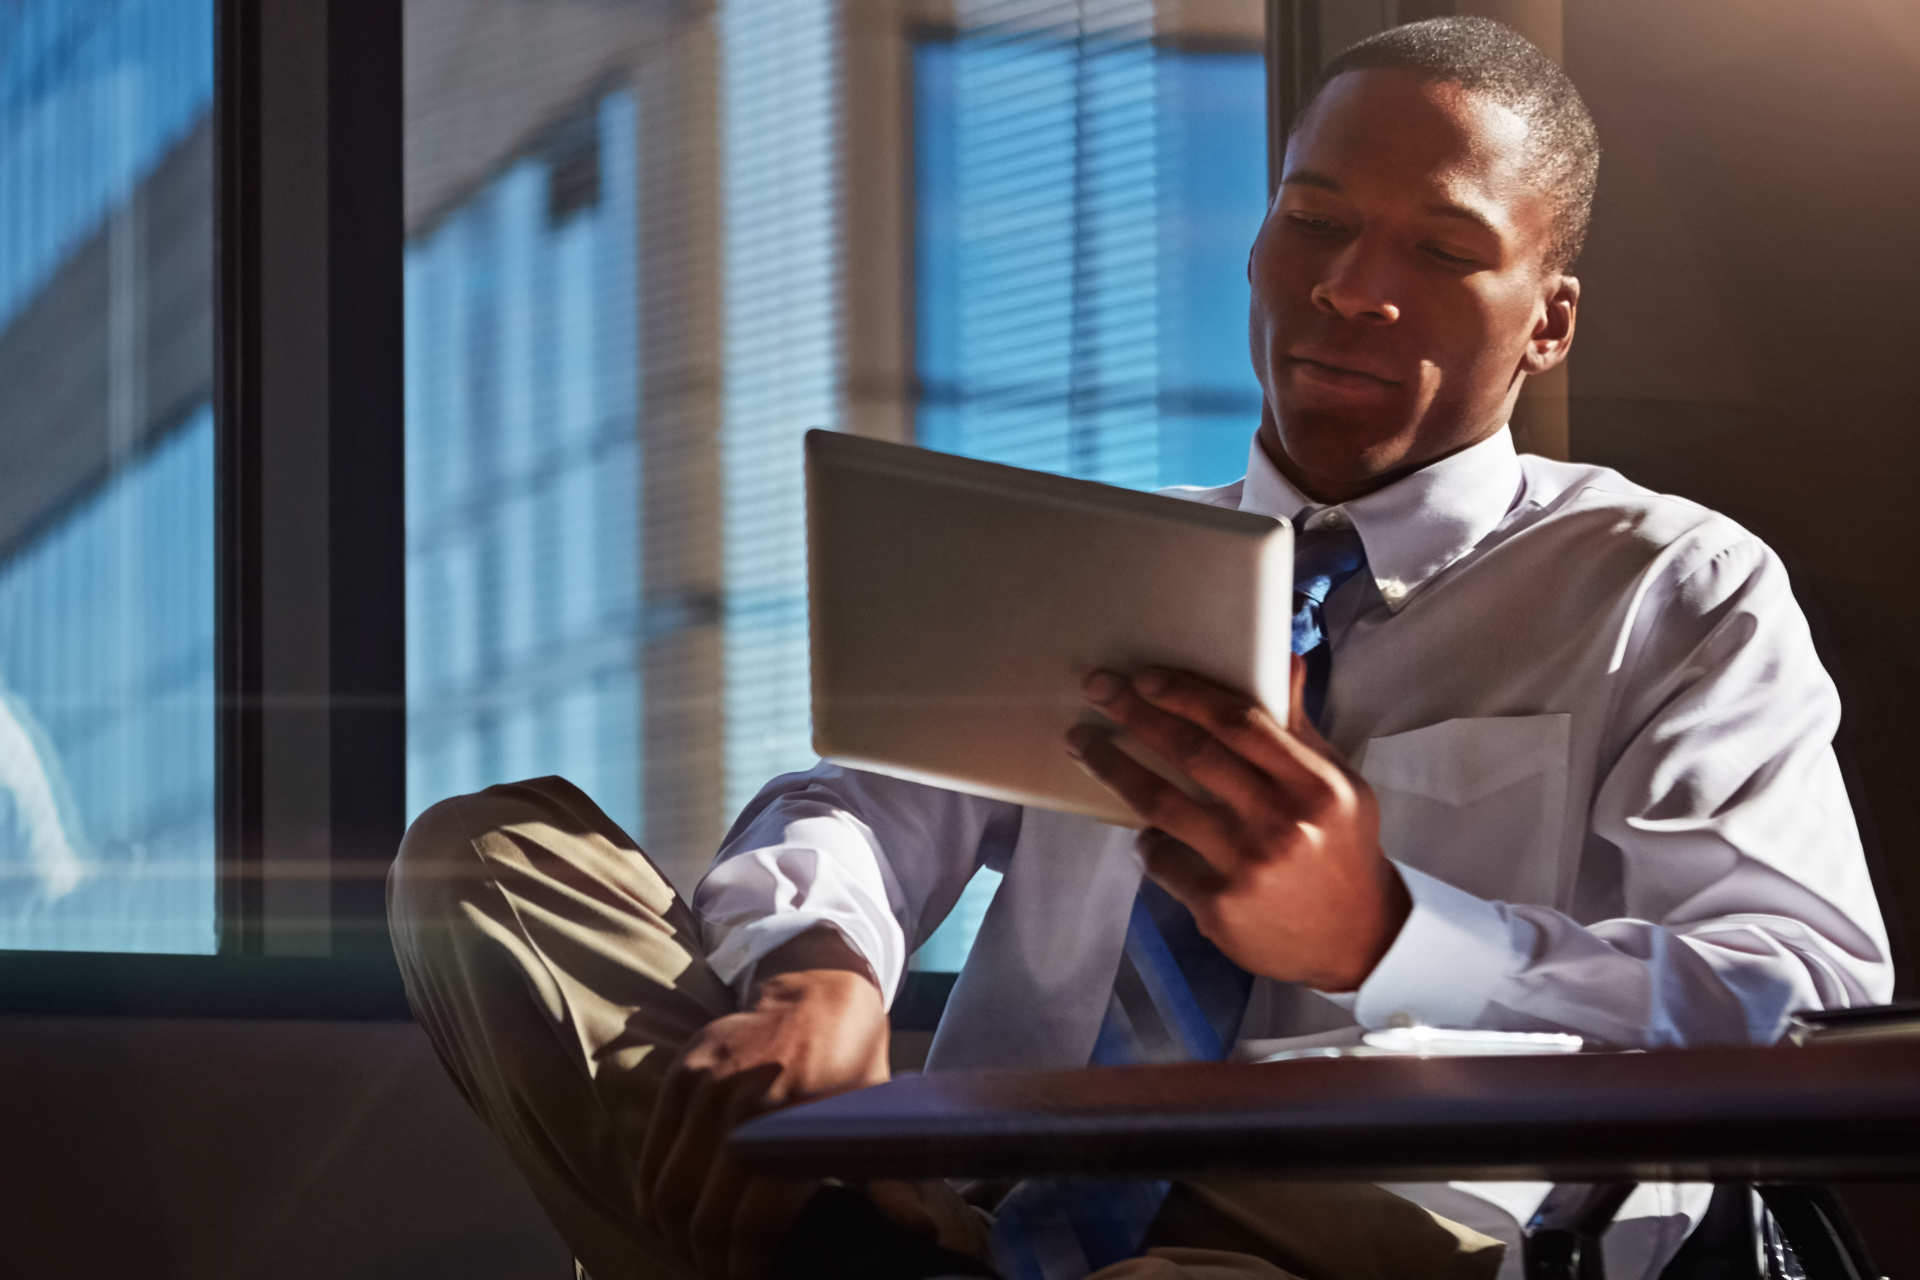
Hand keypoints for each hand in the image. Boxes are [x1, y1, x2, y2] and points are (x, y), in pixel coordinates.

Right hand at [637, 927, 902, 1279]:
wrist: (818, 990)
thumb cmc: (853, 1065)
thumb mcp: (877, 1117)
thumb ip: (891, 1178)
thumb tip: (917, 1228)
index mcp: (798, 1124)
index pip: (754, 1223)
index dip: (746, 1267)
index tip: (748, 1279)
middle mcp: (746, 1106)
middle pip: (705, 1216)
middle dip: (709, 1259)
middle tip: (720, 1271)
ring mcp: (708, 1086)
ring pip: (668, 1190)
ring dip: (675, 1234)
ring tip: (694, 1251)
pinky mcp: (683, 1072)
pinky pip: (650, 1152)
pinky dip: (651, 1195)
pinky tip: (667, 1217)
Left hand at [1070, 657, 1411, 991]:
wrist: (1356, 939)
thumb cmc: (1340, 848)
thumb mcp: (1337, 783)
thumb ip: (1300, 726)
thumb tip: (1283, 659)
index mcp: (1315, 784)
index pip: (1239, 722)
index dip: (1186, 694)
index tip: (1145, 677)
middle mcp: (1281, 822)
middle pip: (1192, 754)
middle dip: (1136, 715)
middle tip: (1098, 689)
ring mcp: (1246, 866)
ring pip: (1161, 804)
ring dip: (1113, 767)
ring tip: (1083, 743)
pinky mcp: (1218, 906)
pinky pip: (1161, 858)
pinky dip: (1146, 840)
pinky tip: (1143, 829)